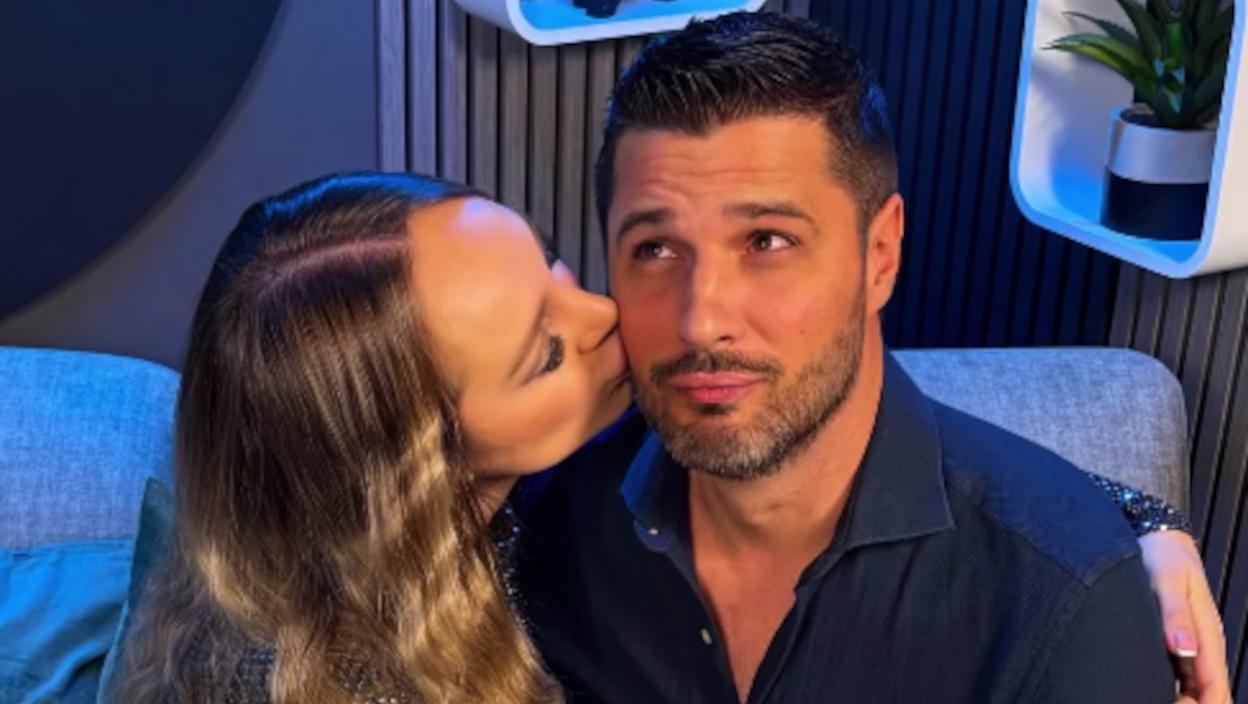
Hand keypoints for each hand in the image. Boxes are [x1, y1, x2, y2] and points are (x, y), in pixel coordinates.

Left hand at [1138, 531, 1230, 703]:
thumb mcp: (1168, 581)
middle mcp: (1201, 644)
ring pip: (1191, 685)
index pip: (1214, 686)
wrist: (1156, 537)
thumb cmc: (1164, 556)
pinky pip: (1176, 673)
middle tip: (1153, 703)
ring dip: (1178, 697)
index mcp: (1208, 634)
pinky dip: (1167, 686)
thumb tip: (1185, 648)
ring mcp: (1188, 643)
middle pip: (1205, 692)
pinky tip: (1146, 688)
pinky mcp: (1172, 639)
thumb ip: (1175, 614)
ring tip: (1147, 698)